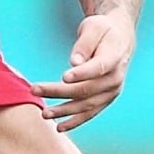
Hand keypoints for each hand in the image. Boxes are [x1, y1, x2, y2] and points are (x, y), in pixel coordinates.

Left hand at [33, 12, 135, 131]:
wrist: (119, 38)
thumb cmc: (102, 30)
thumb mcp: (93, 27)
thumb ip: (84, 43)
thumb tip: (74, 62)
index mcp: (115, 57)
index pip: (98, 67)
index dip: (82, 73)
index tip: (63, 76)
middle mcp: (116, 77)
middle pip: (87, 89)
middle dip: (59, 91)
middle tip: (34, 89)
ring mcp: (112, 91)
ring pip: (87, 104)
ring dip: (64, 111)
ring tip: (44, 113)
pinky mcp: (105, 99)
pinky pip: (90, 113)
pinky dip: (75, 121)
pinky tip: (59, 127)